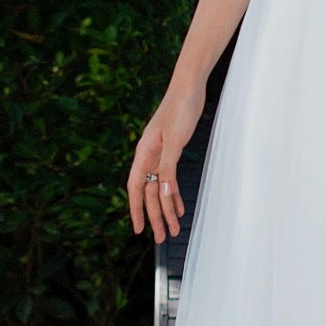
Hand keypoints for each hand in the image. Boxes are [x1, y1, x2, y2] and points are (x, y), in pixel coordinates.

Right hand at [126, 81, 205, 240]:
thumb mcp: (175, 140)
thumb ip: (168, 167)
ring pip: (162, 188)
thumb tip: (164, 193)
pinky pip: (171, 179)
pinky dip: (175, 194)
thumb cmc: (180, 109)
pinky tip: (179, 207)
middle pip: (150, 193)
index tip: (138, 230)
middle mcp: (149, 156)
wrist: (189, 88)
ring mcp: (160, 155)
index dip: (136, 210)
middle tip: (163, 238)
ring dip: (168, 209)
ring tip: (174, 229)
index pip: (136, 188)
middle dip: (156, 216)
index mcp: (144, 153)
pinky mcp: (173, 151)